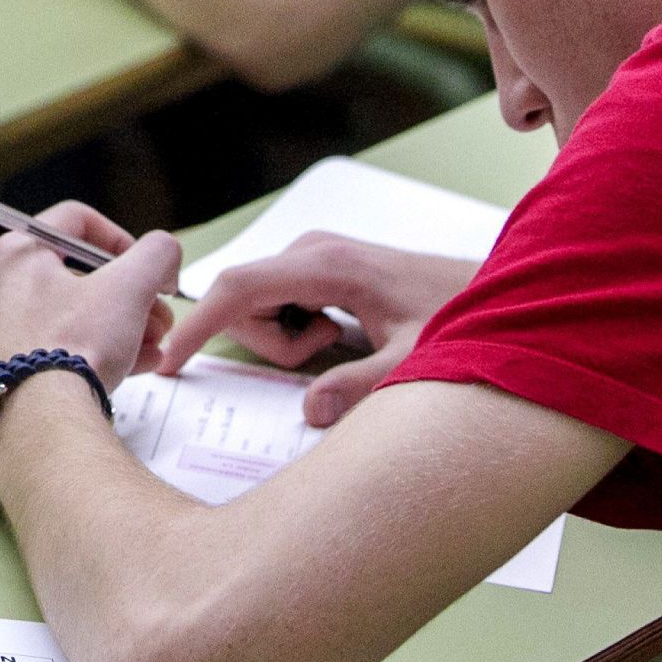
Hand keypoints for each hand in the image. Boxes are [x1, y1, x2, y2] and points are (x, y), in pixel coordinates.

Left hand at [0, 202, 181, 390]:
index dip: (122, 239)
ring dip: (116, 327)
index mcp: (14, 254)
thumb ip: (157, 254)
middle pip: (73, 277)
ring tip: (151, 346)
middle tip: (156, 315)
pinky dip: (89, 354)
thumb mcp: (130, 287)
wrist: (39, 425)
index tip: (145, 266)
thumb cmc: (71, 349)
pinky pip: (49, 352)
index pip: (75, 222)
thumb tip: (164, 253)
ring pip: (65, 318)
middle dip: (126, 296)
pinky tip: (130, 368)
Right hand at [159, 233, 479, 426]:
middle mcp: (313, 250)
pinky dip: (297, 329)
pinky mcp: (320, 265)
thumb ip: (362, 389)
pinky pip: (279, 302)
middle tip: (327, 354)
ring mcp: (315, 254)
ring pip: (258, 305)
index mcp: (327, 265)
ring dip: (286, 340)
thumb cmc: (456, 317)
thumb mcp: (413, 363)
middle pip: (244, 301)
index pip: (238, 289)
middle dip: (270, 343)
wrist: (492, 288)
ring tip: (341, 343)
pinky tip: (341, 334)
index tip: (170, 361)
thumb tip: (310, 412)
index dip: (197, 325)